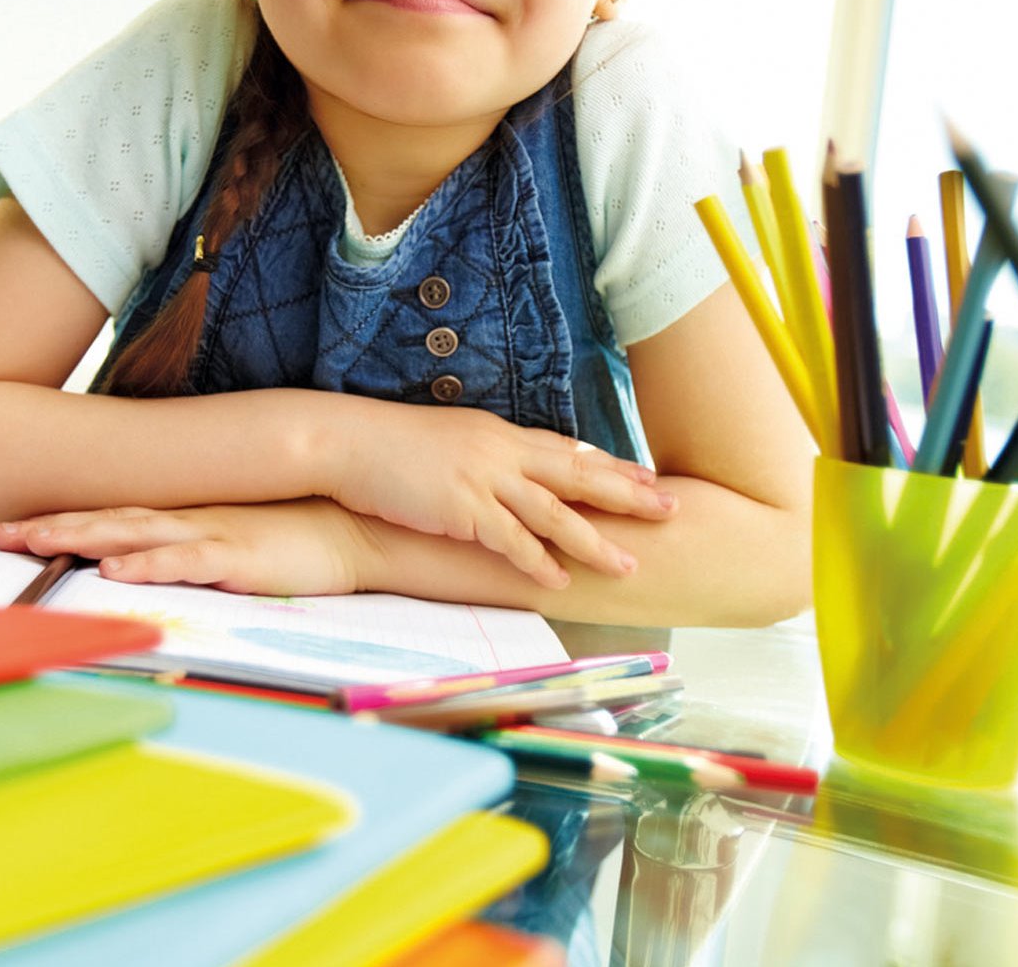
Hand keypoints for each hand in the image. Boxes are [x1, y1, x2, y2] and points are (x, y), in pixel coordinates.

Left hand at [0, 499, 376, 595]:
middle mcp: (186, 520)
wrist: (351, 532)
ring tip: (37, 542)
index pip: (109, 516)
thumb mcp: (228, 542)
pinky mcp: (238, 557)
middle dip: (52, 528)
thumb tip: (143, 561)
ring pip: (134, 533)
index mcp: (181, 519)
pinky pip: (186, 560)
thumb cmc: (290, 536)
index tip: (11, 531)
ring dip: (84, 537)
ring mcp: (210, 534)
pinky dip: (150, 563)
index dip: (59, 522)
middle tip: (1, 534)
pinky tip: (117, 568)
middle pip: (106, 520)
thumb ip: (187, 548)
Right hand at [321, 402, 676, 587]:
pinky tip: (559, 582)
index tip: (649, 478)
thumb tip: (510, 472)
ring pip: (554, 513)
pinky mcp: (460, 508)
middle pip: (579, 474)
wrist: (346, 440)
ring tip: (629, 565)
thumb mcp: (451, 441)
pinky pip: (508, 540)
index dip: (612, 466)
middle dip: (629, 494)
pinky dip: (535, 562)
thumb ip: (486, 455)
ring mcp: (483, 479)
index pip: (569, 450)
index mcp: (501, 434)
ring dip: (594, 541)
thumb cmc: (391, 445)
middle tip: (671, 508)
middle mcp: (501, 452)